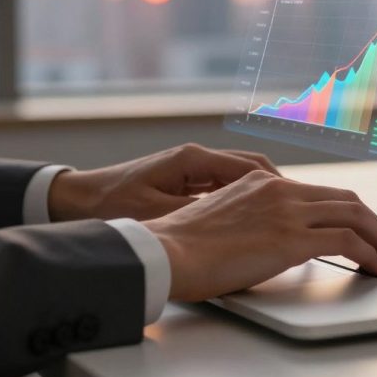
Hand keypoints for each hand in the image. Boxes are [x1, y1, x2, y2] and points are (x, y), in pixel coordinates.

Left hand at [47, 144, 279, 221]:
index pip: (251, 167)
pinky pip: (223, 185)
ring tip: (283, 215)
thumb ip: (200, 212)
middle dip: (279, 187)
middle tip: (301, 209)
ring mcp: (190, 167)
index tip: (299, 203)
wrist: (76, 198)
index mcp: (194, 160)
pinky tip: (252, 218)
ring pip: (239, 175)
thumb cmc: (112, 205)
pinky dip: (243, 198)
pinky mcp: (183, 179)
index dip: (280, 186)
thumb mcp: (159, 214)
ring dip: (263, 192)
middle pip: (252, 168)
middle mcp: (196, 158)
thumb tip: (238, 218)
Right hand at [142, 170, 376, 300]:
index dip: (347, 210)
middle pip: (345, 199)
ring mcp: (287, 212)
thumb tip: (269, 241)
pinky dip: (369, 253)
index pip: (319, 192)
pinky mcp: (291, 239)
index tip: (359, 228)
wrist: (165, 251)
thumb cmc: (182, 244)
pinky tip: (374, 266)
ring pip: (354, 215)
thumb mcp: (222, 217)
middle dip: (373, 222)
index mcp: (262, 182)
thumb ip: (252, 219)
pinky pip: (347, 241)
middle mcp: (280, 190)